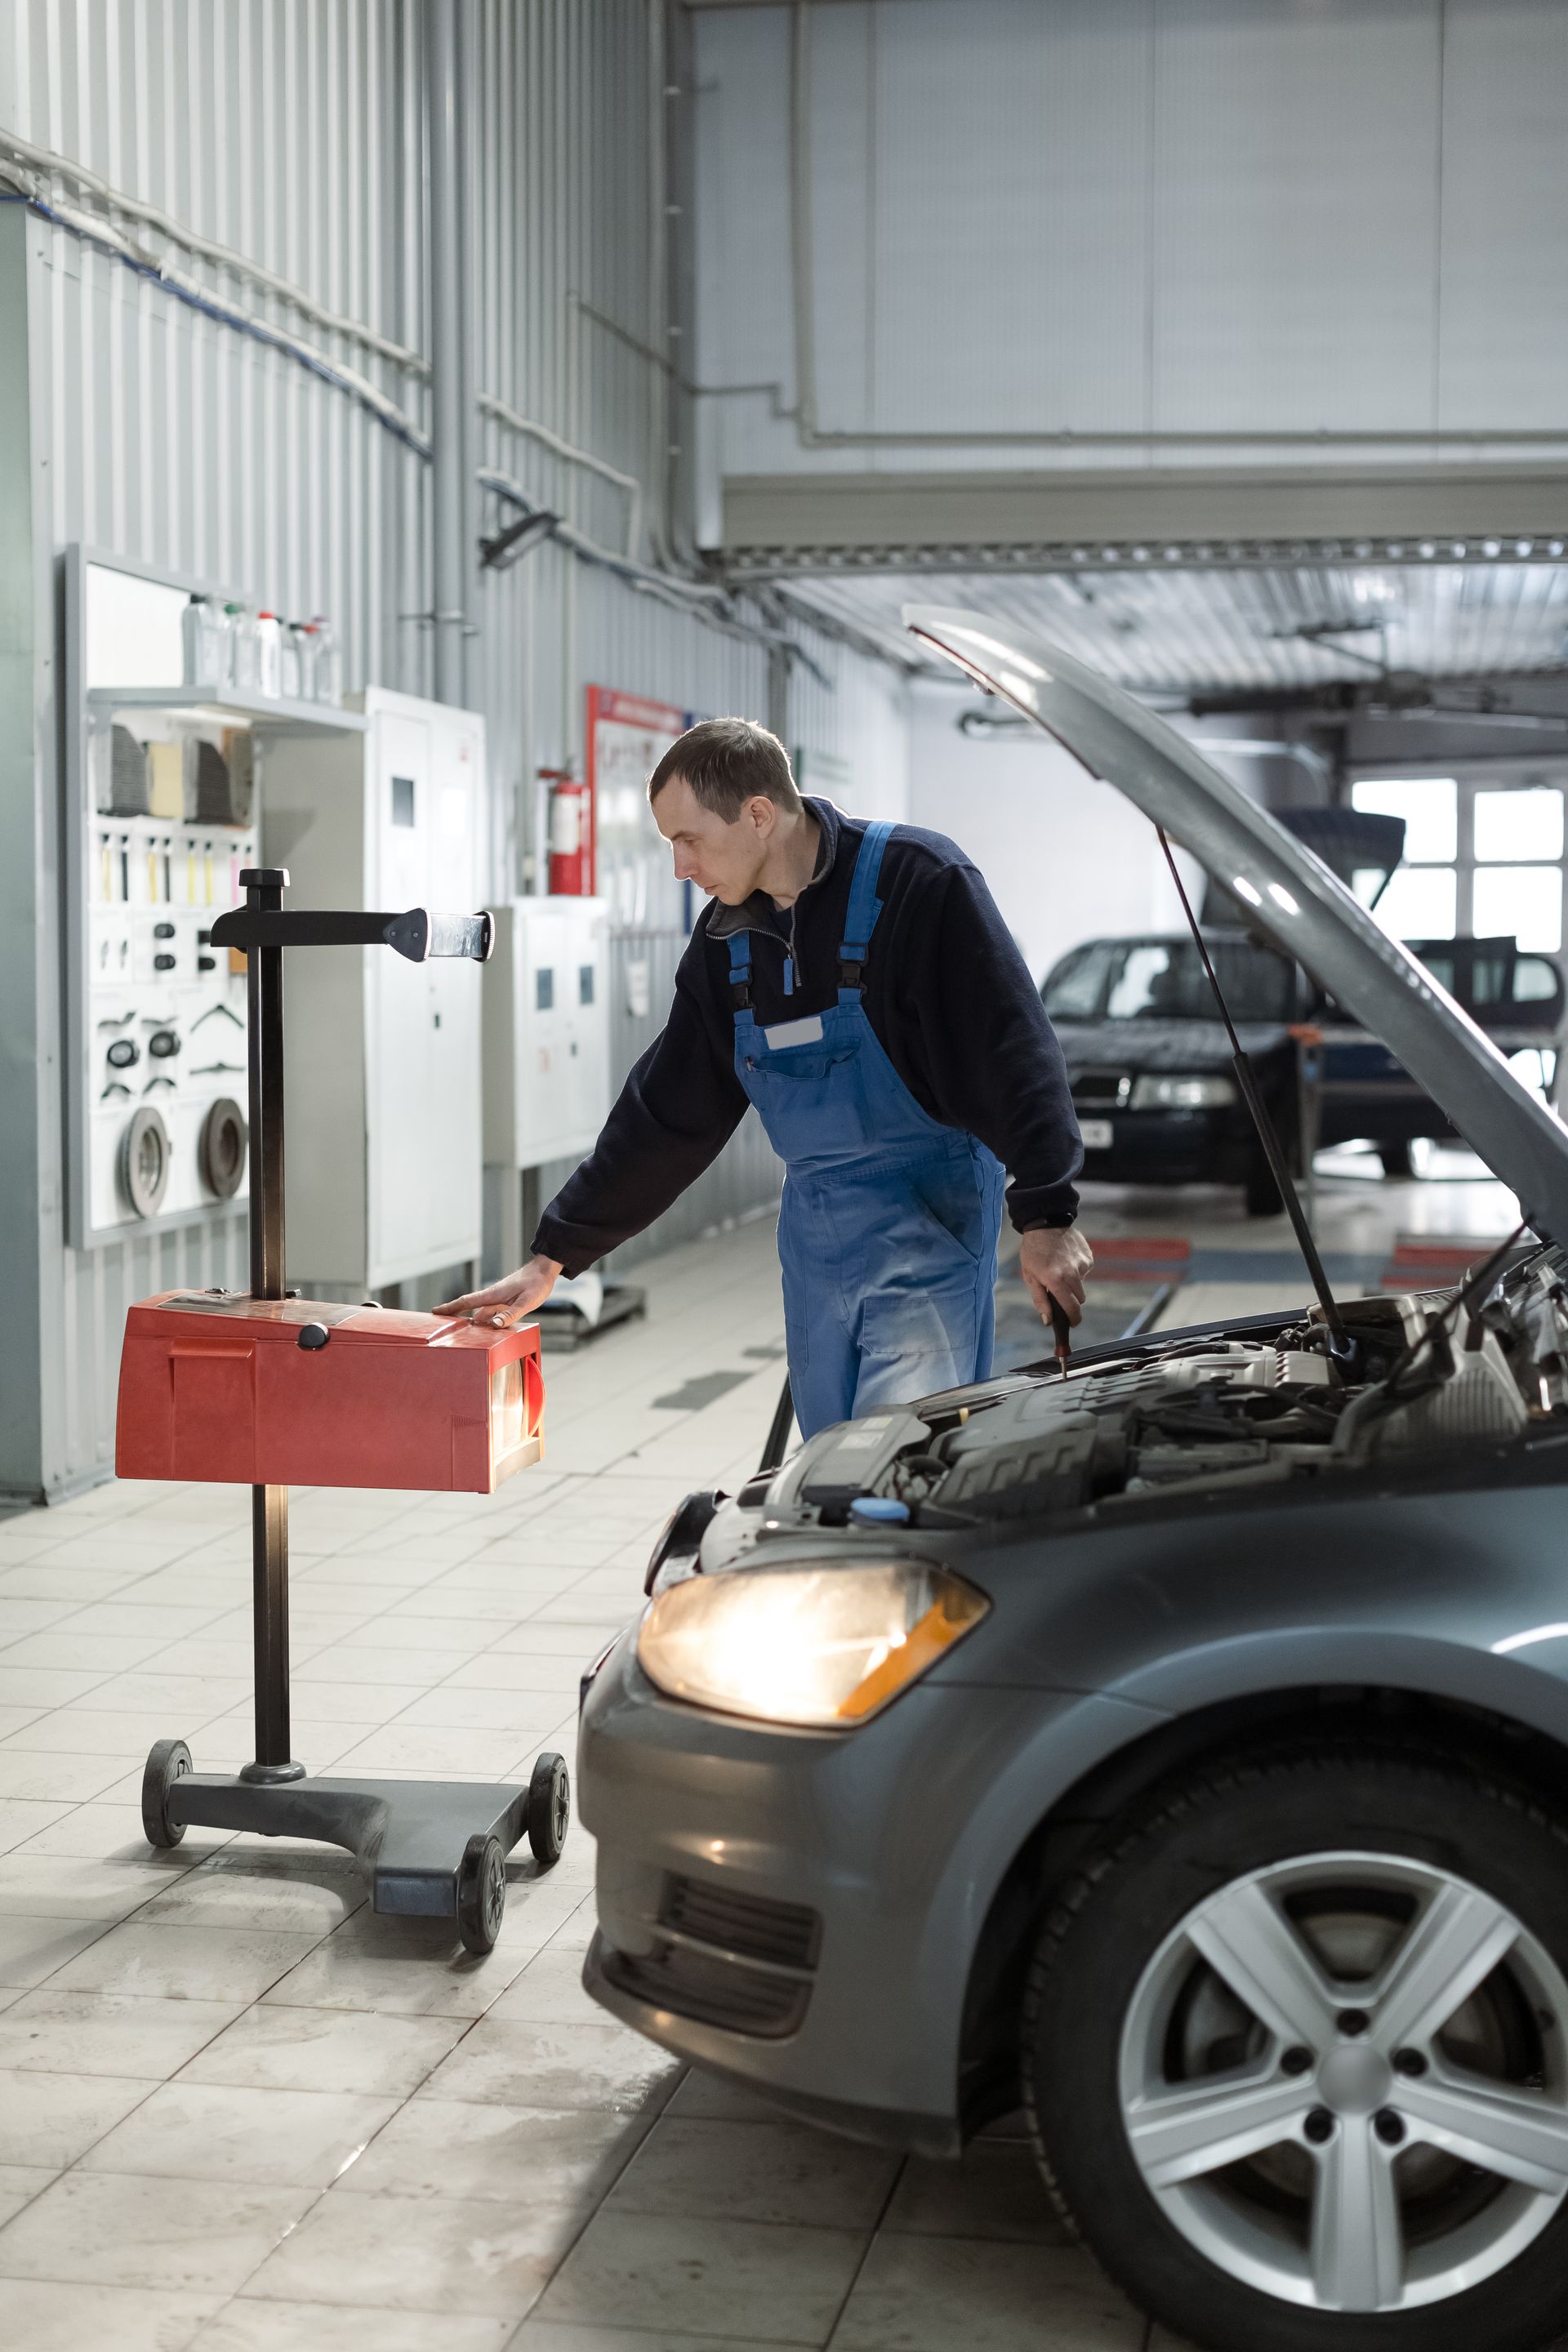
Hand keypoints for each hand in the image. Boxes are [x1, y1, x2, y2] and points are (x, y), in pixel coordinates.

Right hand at [437, 1253, 563, 1328]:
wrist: (545, 1270)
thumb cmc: (537, 1284)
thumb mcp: (526, 1301)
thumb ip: (510, 1314)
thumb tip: (493, 1325)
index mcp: (493, 1295)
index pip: (466, 1302)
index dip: (450, 1307)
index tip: (435, 1311)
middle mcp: (493, 1297)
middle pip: (470, 1308)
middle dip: (455, 1316)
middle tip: (442, 1327)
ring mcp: (499, 1298)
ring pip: (482, 1313)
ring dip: (473, 1322)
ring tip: (464, 1335)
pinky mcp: (506, 1300)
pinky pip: (493, 1313)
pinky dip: (487, 1321)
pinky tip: (488, 1330)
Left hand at [1018, 1225, 1093, 1328]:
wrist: (1045, 1223)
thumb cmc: (1033, 1250)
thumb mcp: (1030, 1276)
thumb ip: (1040, 1299)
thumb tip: (1048, 1320)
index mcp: (1056, 1280)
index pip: (1072, 1307)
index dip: (1074, 1319)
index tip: (1073, 1323)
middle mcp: (1072, 1274)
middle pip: (1080, 1298)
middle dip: (1071, 1298)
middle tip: (1059, 1290)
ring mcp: (1082, 1264)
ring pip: (1082, 1284)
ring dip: (1073, 1282)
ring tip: (1060, 1268)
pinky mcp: (1088, 1256)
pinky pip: (1085, 1270)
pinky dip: (1077, 1269)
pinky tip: (1066, 1258)